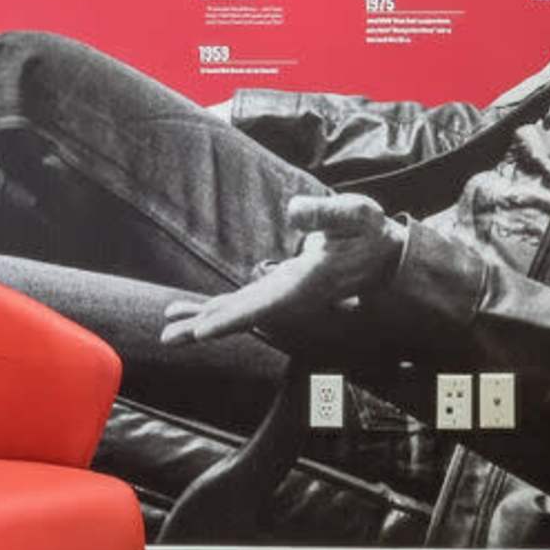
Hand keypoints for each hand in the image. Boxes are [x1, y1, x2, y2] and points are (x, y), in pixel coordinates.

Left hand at [159, 194, 401, 346]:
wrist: (383, 256)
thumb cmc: (370, 233)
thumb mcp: (359, 215)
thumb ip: (328, 213)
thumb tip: (293, 212)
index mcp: (305, 285)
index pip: (263, 308)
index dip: (231, 320)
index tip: (201, 333)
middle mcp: (290, 298)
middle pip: (241, 316)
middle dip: (204, 327)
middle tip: (166, 337)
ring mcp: (283, 295)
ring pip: (237, 312)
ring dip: (203, 318)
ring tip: (168, 327)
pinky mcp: (278, 289)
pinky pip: (243, 302)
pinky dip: (217, 307)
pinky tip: (192, 310)